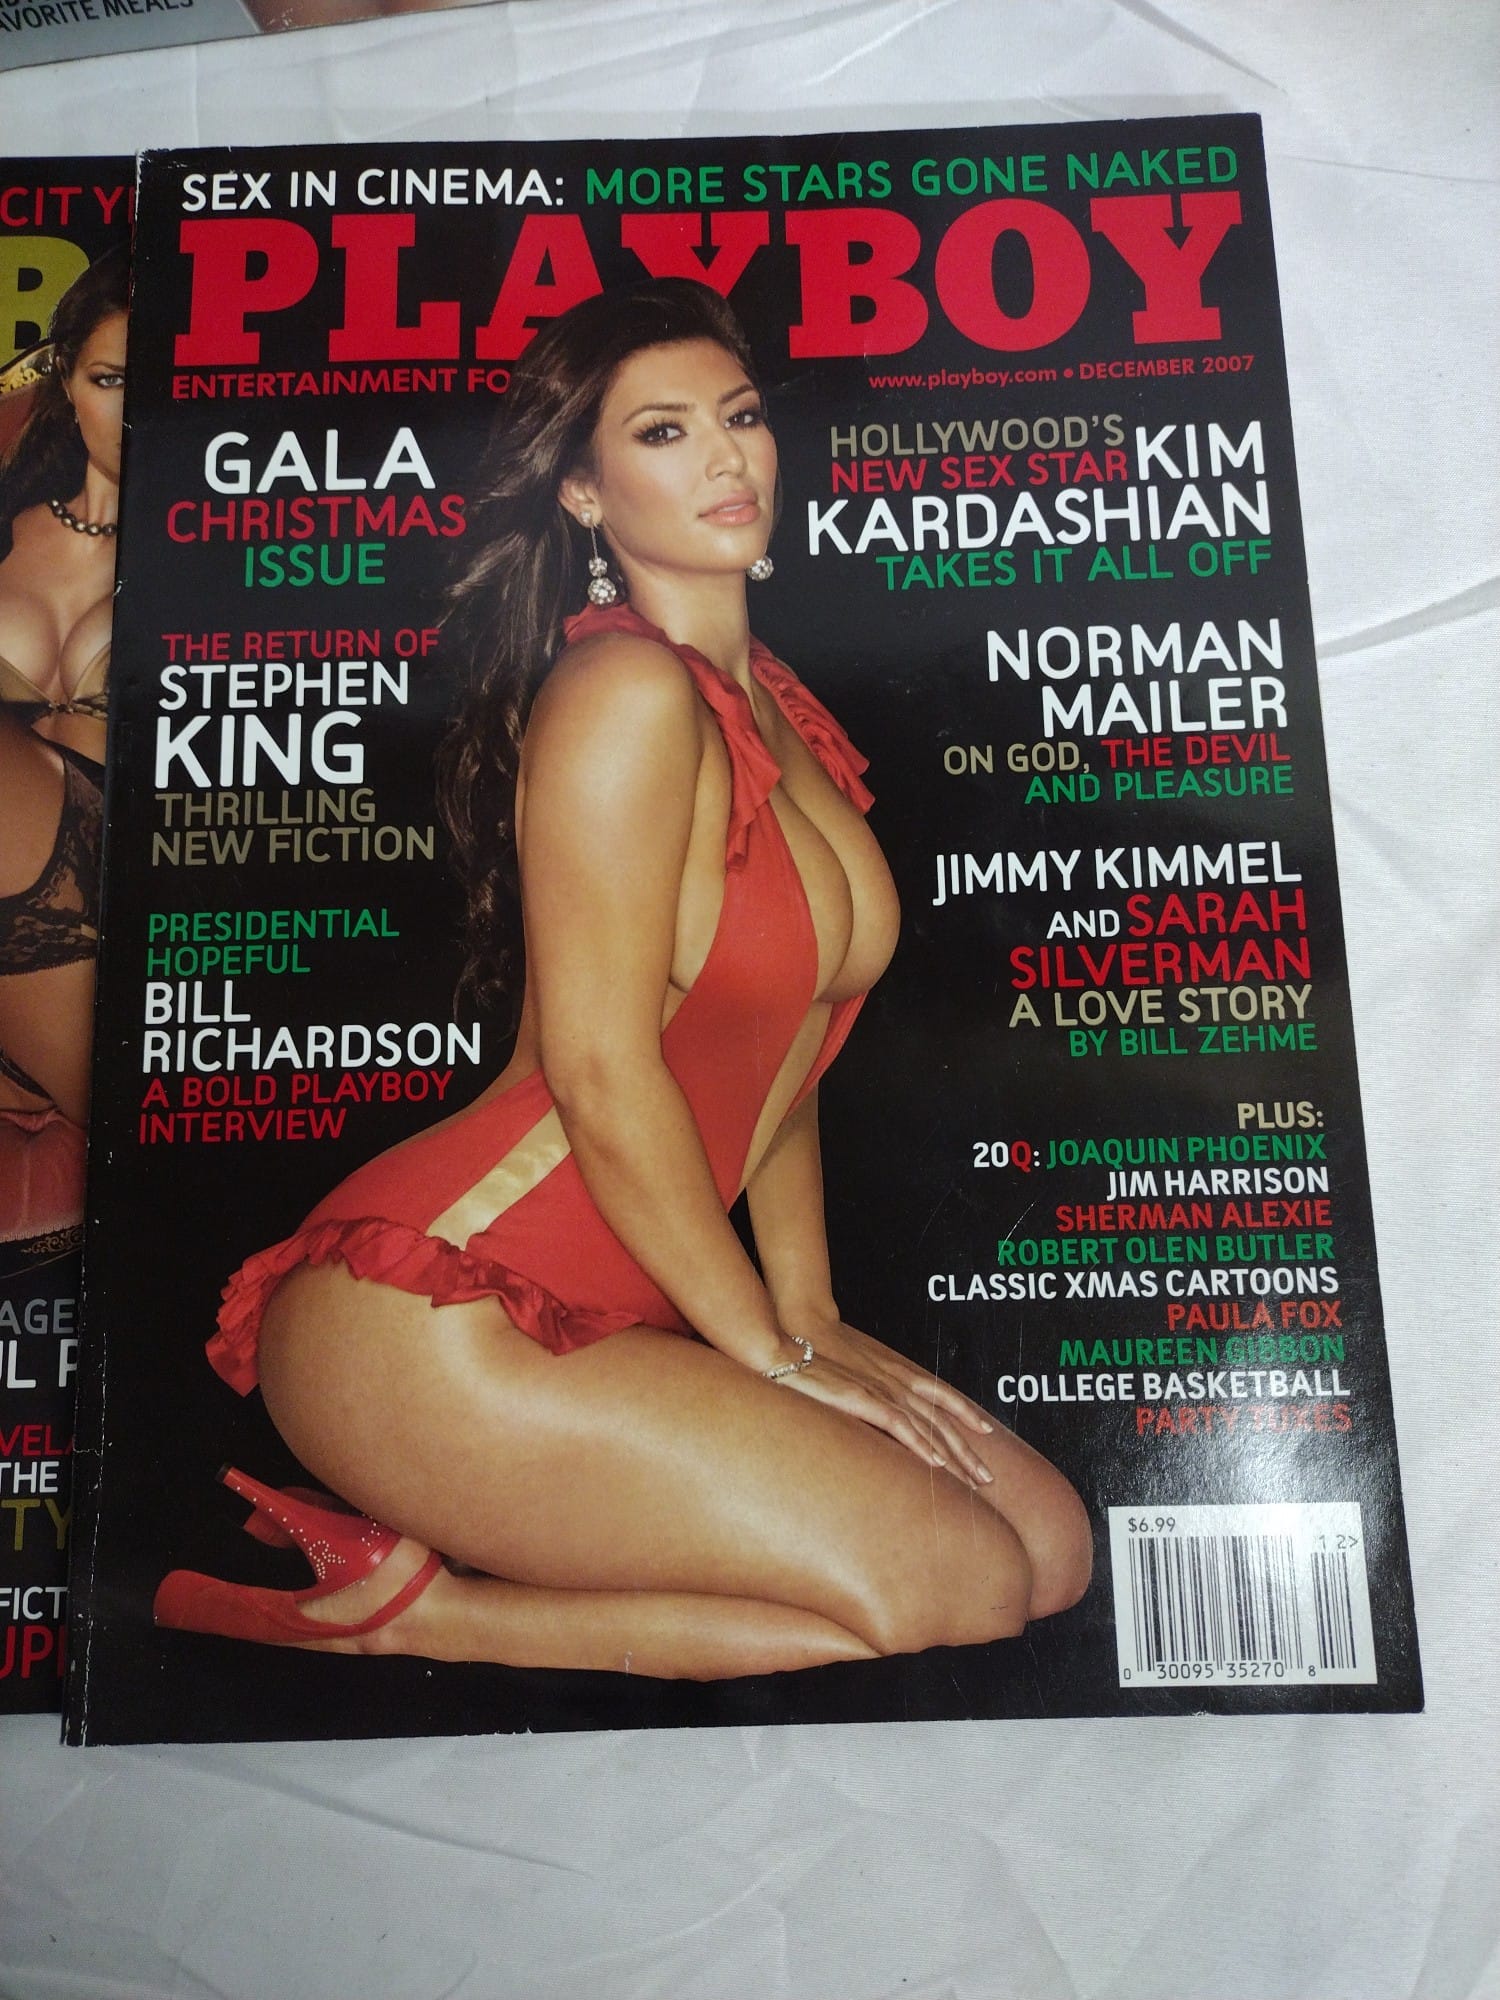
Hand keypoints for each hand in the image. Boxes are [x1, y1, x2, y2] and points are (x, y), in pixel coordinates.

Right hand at [769, 1315, 996, 1485]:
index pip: (942, 1395)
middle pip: (943, 1420)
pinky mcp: (864, 1400)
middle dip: (968, 1451)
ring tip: (974, 1480)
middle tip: (988, 1478)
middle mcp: (896, 1381)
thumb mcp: (853, 1370)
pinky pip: (900, 1426)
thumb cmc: (816, 1356)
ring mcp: (882, 1390)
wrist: (789, 1344)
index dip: (966, 1414)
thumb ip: (871, 1387)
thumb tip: (879, 1408)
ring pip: (930, 1427)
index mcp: (896, 1372)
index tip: (986, 1433)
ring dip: (955, 1456)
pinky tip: (936, 1464)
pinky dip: (921, 1444)